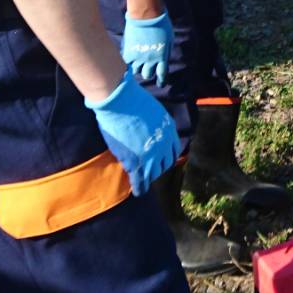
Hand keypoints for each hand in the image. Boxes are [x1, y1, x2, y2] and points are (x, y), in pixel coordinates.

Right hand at [84, 69, 179, 195]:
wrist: (120, 102)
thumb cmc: (131, 100)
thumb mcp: (153, 111)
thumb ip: (155, 124)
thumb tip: (150, 130)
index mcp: (169, 130)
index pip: (173, 151)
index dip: (166, 157)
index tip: (160, 159)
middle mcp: (164, 145)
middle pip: (165, 164)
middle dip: (158, 168)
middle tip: (150, 170)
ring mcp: (151, 155)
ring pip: (153, 174)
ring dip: (148, 177)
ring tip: (143, 181)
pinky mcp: (136, 162)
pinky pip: (140, 180)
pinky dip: (140, 187)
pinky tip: (139, 191)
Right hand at [121, 12, 171, 85]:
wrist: (146, 15)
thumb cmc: (161, 23)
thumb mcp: (169, 38)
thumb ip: (166, 51)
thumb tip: (164, 59)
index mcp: (162, 57)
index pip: (162, 74)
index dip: (161, 81)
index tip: (160, 84)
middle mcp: (150, 60)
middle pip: (147, 75)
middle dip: (147, 72)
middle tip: (146, 68)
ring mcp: (139, 57)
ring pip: (136, 71)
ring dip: (137, 67)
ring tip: (136, 61)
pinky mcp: (129, 52)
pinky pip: (127, 63)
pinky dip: (128, 61)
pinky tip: (128, 57)